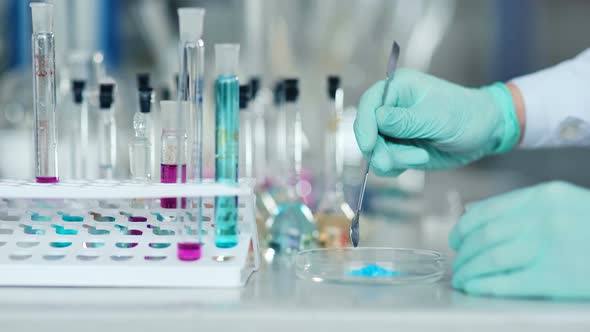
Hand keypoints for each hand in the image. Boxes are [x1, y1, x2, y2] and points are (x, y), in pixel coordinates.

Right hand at [354, 69, 520, 175]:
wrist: (485, 132)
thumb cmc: (466, 115)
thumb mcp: (437, 118)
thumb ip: (406, 121)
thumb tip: (377, 118)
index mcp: (398, 88)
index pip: (369, 105)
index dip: (365, 126)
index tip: (369, 146)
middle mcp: (391, 108)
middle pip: (368, 131)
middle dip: (380, 149)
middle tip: (393, 162)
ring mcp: (394, 130)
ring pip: (375, 150)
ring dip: (393, 160)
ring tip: (420, 157)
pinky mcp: (399, 147)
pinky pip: (385, 162)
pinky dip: (397, 166)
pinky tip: (418, 160)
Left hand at [450, 181, 589, 298]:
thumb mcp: (563, 203)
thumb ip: (524, 207)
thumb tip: (479, 217)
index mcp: (543, 197)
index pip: (487, 211)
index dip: (464, 228)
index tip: (455, 238)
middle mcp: (543, 219)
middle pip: (485, 236)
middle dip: (464, 252)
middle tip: (457, 262)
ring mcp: (549, 248)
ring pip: (490, 257)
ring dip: (469, 270)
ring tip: (462, 276)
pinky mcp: (555, 277)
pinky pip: (506, 281)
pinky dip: (483, 284)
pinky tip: (473, 287)